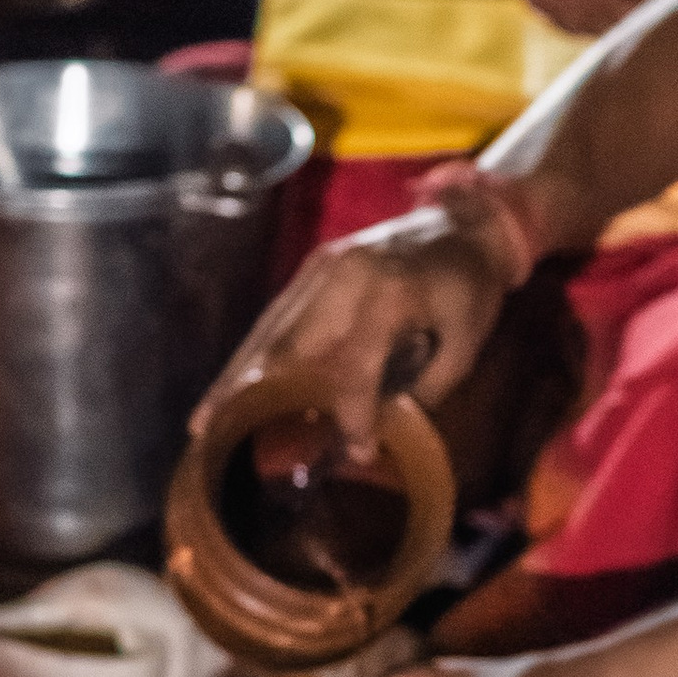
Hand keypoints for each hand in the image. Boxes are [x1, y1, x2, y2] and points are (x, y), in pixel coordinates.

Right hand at [193, 195, 517, 464]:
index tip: (354, 451)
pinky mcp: (311, 271)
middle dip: (251, 396)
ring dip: (237, 377)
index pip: (353, 364)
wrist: (464, 225)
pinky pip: (277, 319)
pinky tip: (234, 387)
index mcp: (386, 292)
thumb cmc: (471, 287)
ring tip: (206, 420)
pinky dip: (255, 356)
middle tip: (217, 438)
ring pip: (269, 331)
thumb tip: (383, 430)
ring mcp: (319, 269)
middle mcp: (340, 276)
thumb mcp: (465, 343)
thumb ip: (425, 387)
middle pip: (287, 345)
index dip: (350, 414)